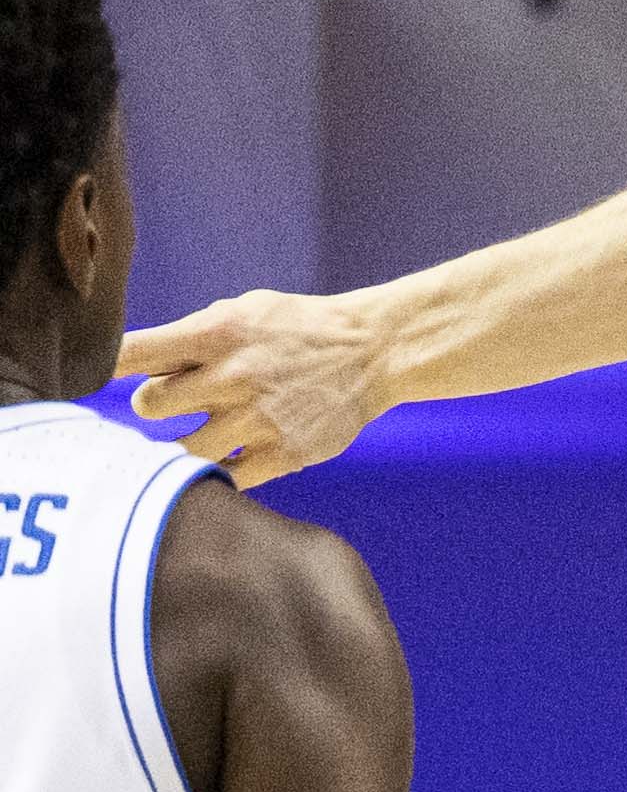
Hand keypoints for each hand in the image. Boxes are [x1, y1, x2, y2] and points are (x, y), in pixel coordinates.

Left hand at [121, 292, 395, 485]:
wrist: (377, 350)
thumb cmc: (299, 329)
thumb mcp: (245, 311)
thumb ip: (189, 338)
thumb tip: (129, 366)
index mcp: (219, 333)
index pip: (132, 352)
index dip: (98, 367)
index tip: (85, 377)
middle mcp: (233, 376)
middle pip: (147, 406)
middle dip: (156, 404)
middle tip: (176, 402)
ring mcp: (258, 420)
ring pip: (178, 453)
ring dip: (181, 445)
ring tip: (203, 432)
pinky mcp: (282, 454)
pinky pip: (223, 479)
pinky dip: (218, 472)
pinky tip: (230, 455)